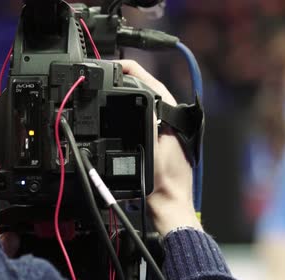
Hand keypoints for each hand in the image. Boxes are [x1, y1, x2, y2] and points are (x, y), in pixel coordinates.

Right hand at [115, 60, 201, 235]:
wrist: (168, 208)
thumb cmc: (163, 186)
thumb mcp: (153, 153)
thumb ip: (148, 127)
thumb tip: (144, 102)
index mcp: (173, 122)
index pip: (155, 86)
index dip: (136, 73)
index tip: (119, 65)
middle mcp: (173, 124)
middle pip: (152, 92)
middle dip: (132, 80)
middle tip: (111, 72)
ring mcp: (167, 134)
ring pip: (148, 106)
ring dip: (133, 94)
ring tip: (114, 85)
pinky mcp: (161, 145)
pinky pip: (145, 120)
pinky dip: (133, 113)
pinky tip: (121, 113)